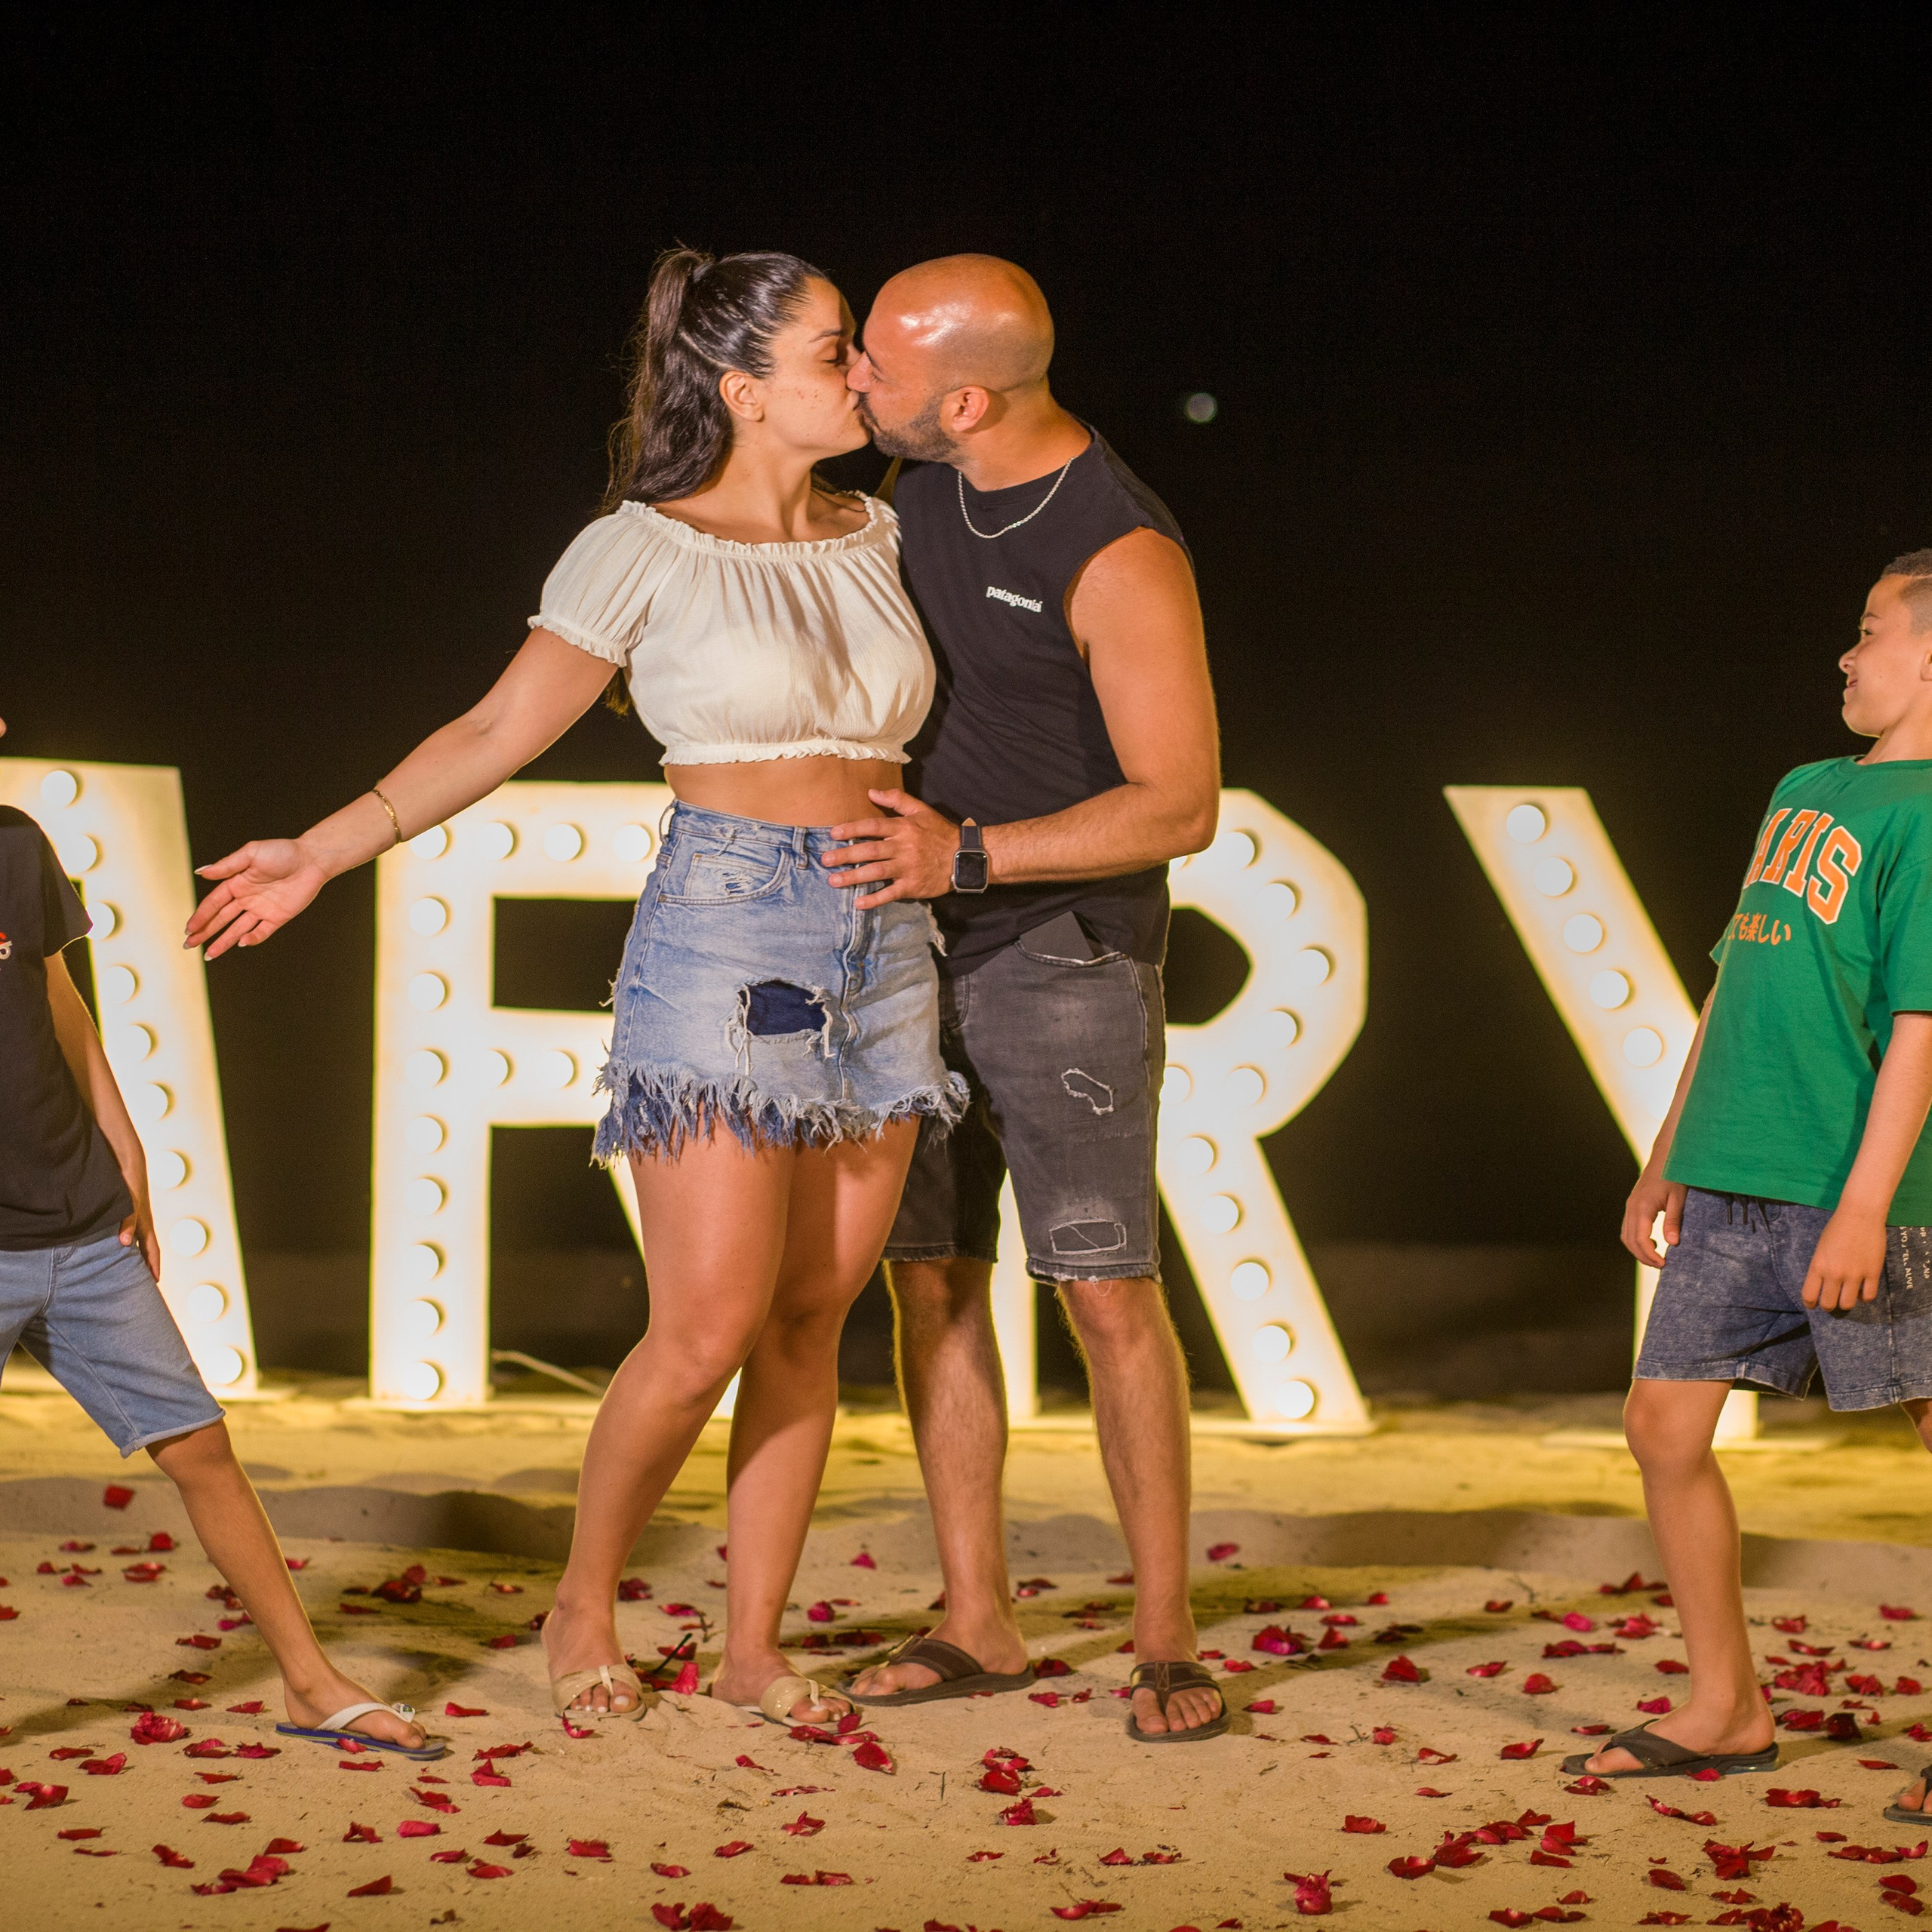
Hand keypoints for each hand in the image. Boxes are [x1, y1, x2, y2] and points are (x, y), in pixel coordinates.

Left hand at [121, 1192, 159, 1281]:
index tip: (154, 1282)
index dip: (153, 1266)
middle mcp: (142, 1222)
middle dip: (146, 1264)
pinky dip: (125, 1241)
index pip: (152, 1250)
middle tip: (142, 1280)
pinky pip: (127, 1231)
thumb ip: (128, 1223)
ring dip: (136, 1253)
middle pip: (147, 1248)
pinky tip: (116, 1243)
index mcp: (146, 1224)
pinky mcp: (126, 1210)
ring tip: (129, 1267)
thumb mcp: (129, 1204)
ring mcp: (135, 1216)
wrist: (128, 1161)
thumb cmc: (130, 1183)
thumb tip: (124, 1244)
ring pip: (137, 1240)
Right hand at [184, 839, 328, 957]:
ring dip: (223, 941)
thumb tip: (200, 872)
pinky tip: (241, 943)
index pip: (213, 903)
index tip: (188, 929)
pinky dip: (252, 938)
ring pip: (237, 929)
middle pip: (221, 919)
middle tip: (189, 945)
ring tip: (208, 955)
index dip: (200, 916)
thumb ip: (227, 865)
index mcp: (236, 883)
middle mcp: (246, 898)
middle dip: (205, 932)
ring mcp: (261, 909)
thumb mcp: (251, 853)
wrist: (312, 859)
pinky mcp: (278, 917)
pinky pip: (262, 932)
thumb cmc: (282, 852)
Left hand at [822, 789, 960, 908]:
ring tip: (833, 881)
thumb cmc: (940, 832)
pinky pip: (891, 893)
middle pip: (870, 851)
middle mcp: (904, 848)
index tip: (833, 834)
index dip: (852, 829)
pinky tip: (858, 903)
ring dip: (853, 878)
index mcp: (904, 828)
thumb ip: (896, 799)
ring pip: (876, 872)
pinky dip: (874, 899)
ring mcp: (908, 868)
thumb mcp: (921, 810)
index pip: (873, 827)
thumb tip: (871, 792)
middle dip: (845, 856)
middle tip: (825, 860)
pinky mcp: (913, 886)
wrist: (964, 857)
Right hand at [1622, 1169, 1685, 1268]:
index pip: (1640, 1239)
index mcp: (1642, 1208)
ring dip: (1638, 1250)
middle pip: (1630, 1241)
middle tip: (1661, 1265)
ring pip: (1626, 1236)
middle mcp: (1631, 1208)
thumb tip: (1672, 1243)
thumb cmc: (1673, 1176)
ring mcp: (1629, 1206)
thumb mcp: (1678, 1199)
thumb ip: (1674, 1221)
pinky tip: (1652, 1243)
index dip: (1651, 1255)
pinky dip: (1636, 1240)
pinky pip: (1628, 1228)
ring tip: (1656, 1258)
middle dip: (1644, 1256)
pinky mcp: (1632, 1206)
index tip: (1664, 1264)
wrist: (1664, 1157)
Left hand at [1802, 1205, 1887, 1309]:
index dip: (1810, 1303)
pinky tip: (1862, 1291)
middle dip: (1828, 1306)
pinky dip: (1864, 1298)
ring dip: (1846, 1303)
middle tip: (1831, 1302)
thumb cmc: (1836, 1228)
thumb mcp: (1820, 1248)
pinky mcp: (1873, 1273)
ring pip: (1848, 1304)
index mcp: (1817, 1266)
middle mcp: (1834, 1273)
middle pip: (1829, 1304)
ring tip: (1847, 1297)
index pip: (1809, 1295)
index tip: (1813, 1304)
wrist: (1860, 1216)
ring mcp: (1854, 1275)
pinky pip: (1868, 1296)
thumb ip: (1821, 1267)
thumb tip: (1823, 1284)